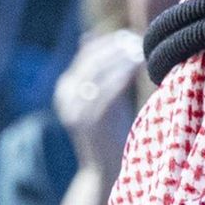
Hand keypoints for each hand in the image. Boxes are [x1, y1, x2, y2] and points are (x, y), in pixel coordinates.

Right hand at [53, 29, 141, 177]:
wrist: (103, 168)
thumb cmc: (108, 129)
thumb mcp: (98, 95)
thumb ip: (93, 69)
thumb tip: (88, 36)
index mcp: (64, 90)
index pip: (85, 56)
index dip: (107, 43)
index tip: (130, 36)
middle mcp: (65, 98)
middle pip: (90, 63)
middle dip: (114, 48)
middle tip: (137, 40)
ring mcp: (75, 110)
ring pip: (97, 74)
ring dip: (120, 59)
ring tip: (140, 52)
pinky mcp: (89, 121)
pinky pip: (106, 92)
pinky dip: (122, 76)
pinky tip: (137, 67)